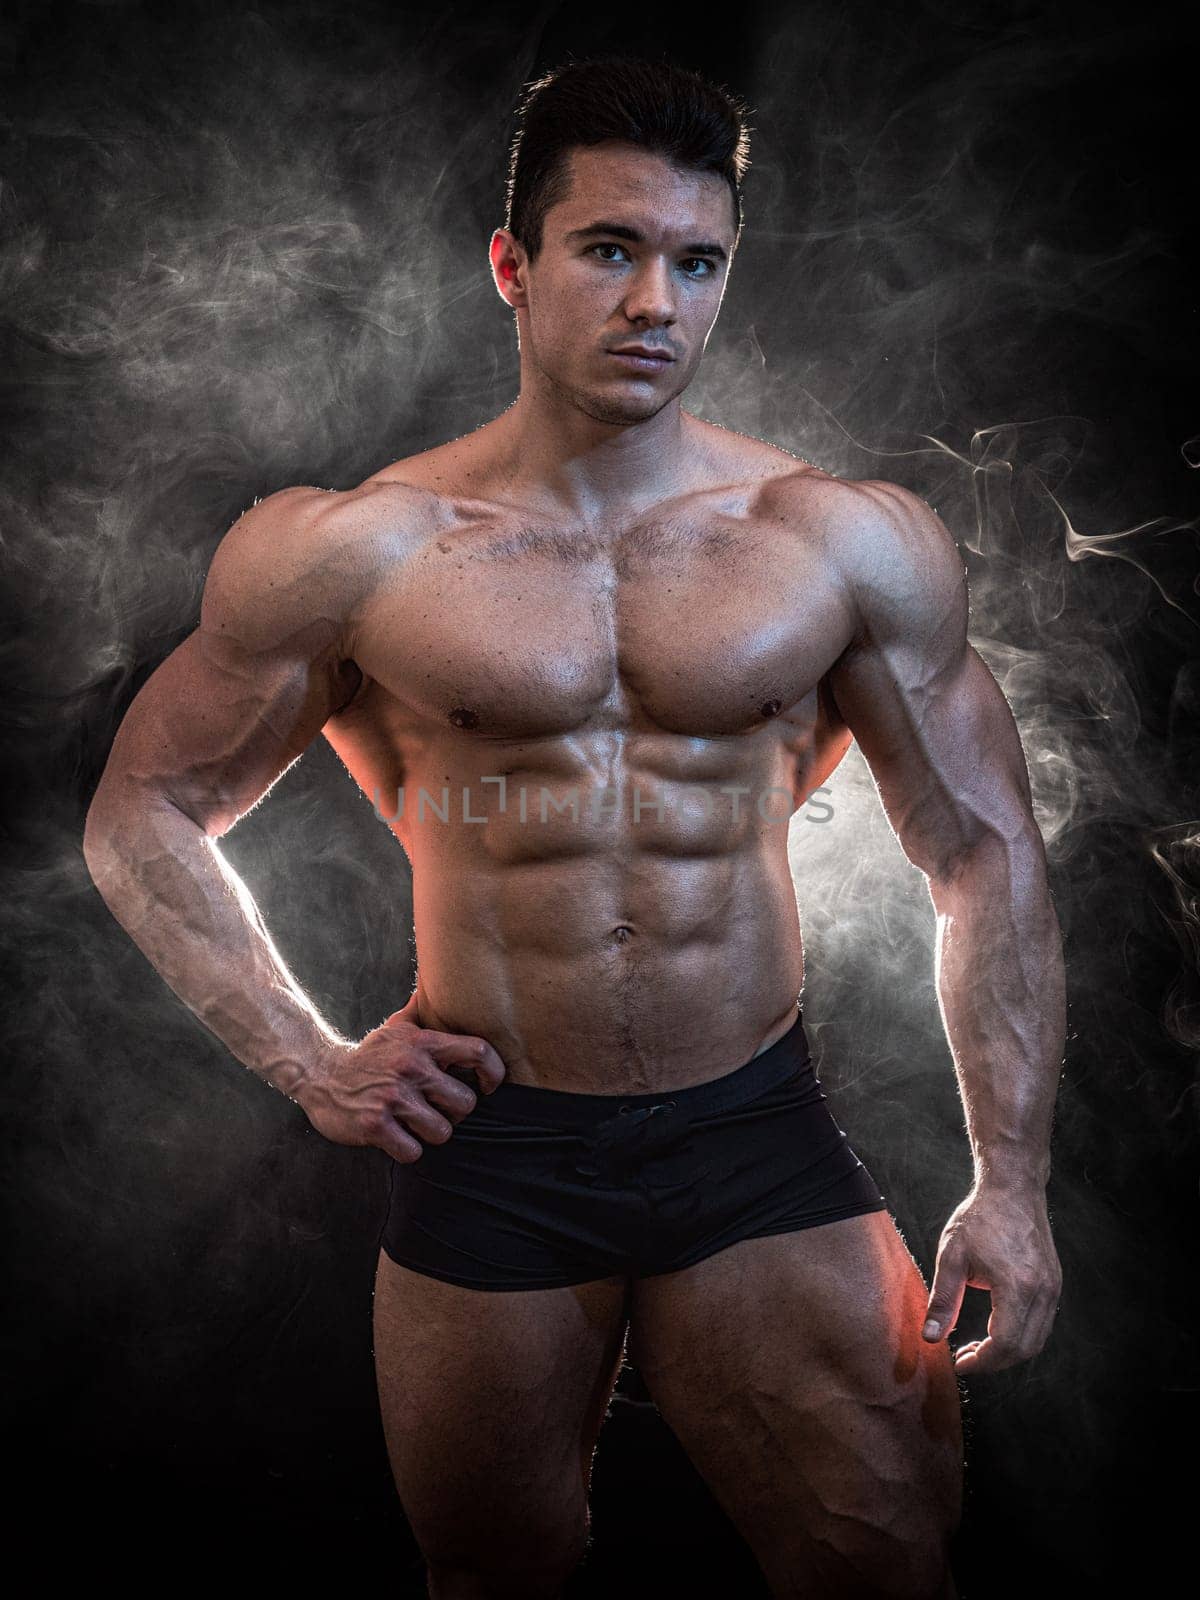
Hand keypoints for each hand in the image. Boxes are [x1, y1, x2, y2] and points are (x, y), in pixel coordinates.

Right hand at [292, 993, 507, 1162]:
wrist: (319, 1074)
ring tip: (414, 1123)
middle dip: (455, 1113)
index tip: (487, 1086)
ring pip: (442, 1132)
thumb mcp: (395, 1028)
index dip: (494, 1072)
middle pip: (465, 1103)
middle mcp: (411, 1067)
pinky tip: (396, 1137)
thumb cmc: (368, 1056)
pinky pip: (413, 1151)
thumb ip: (421, 1011)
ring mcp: (393, 1097)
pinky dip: (407, 1150)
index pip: (479, 1052)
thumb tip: (434, 986)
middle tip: (437, 1110)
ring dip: (430, 1134)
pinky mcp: (375, 1125)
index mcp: (422, 1044)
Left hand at [920, 1180, 1062, 1373]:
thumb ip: (943, 1300)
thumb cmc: (980, 1217)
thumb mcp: (952, 1256)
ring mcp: (1053, 1287)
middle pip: (1025, 1349)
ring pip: (1037, 1339)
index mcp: (1017, 1285)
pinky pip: (1042, 1323)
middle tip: (966, 1357)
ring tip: (979, 1346)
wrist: (1013, 1188)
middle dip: (994, 1362)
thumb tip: (930, 1338)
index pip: (1005, 1343)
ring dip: (1009, 1351)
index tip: (959, 1363)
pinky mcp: (1055, 1283)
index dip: (982, 1362)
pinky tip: (996, 1327)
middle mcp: (1042, 1291)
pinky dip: (1021, 1334)